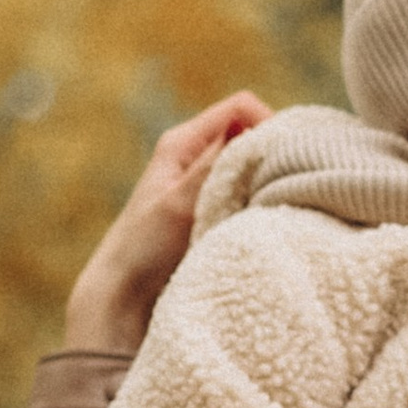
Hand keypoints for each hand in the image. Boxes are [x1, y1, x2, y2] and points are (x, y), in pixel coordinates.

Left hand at [64, 91, 270, 355]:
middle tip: (284, 187)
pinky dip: (261, 205)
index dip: (268, 125)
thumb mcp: (180, 201)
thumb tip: (260, 133)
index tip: (284, 159)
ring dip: (267, 184)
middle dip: (272, 156)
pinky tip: (261, 225)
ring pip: (254, 168)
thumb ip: (217, 165)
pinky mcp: (215, 213)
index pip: (241, 108)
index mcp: (183, 142)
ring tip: (270, 209)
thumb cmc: (142, 249)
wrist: (122, 299)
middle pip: (252, 136)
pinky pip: (251, 196)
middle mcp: (197, 158)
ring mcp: (207, 186)